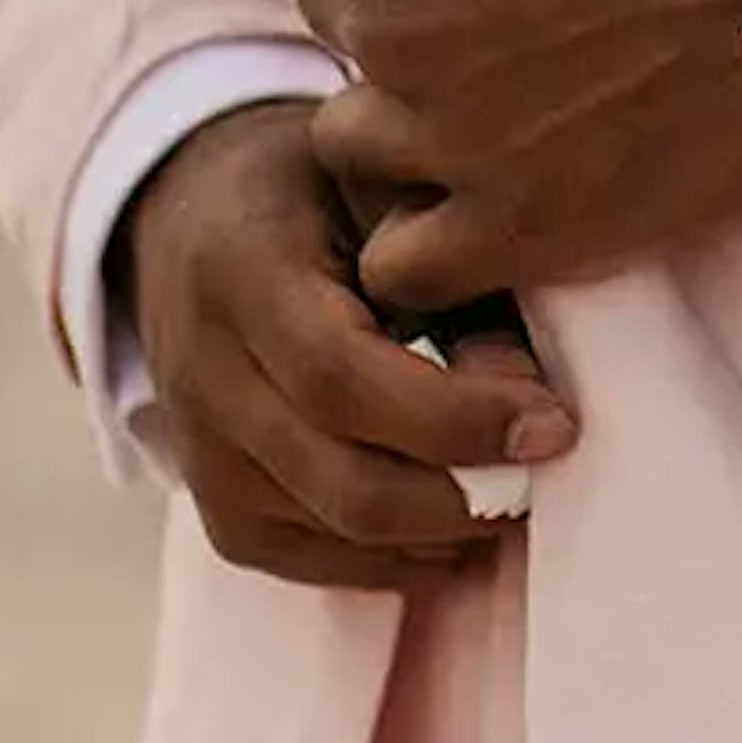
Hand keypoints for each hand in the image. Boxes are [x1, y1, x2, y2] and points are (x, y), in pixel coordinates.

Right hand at [111, 95, 574, 587]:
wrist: (189, 213)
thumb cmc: (309, 185)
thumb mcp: (371, 180)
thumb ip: (441, 268)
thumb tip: (523, 382)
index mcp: (241, 272)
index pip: (343, 379)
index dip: (456, 418)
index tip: (552, 422)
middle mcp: (205, 376)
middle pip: (345, 482)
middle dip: (467, 493)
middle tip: (547, 461)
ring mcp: (202, 457)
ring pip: (338, 535)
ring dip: (444, 530)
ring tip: (517, 484)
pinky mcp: (219, 512)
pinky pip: (318, 562)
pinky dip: (401, 555)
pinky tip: (457, 514)